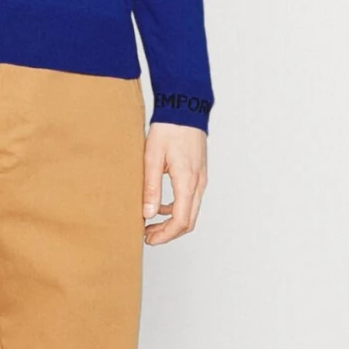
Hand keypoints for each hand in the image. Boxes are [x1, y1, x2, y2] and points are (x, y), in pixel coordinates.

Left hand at [142, 122, 207, 243]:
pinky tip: (160, 206)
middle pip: (188, 221)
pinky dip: (177, 210)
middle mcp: (198, 184)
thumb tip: (148, 214)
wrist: (184, 109)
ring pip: (191, 212)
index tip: (148, 239)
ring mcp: (201, 180)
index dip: (165, 235)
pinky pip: (191, 200)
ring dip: (172, 222)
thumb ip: (150, 187)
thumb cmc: (168, 130)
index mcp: (187, 182)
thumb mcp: (152, 158)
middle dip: (168, 233)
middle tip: (148, 236)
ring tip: (150, 223)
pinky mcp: (199, 175)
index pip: (181, 221)